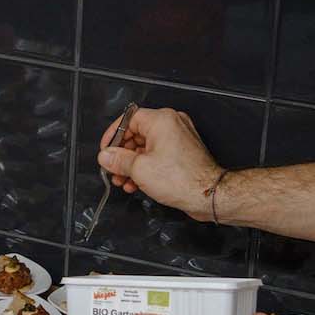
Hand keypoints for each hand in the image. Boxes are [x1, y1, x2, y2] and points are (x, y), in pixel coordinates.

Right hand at [96, 106, 220, 215]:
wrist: (208, 195)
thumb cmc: (183, 179)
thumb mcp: (139, 169)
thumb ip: (117, 160)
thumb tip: (106, 156)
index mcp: (161, 120)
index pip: (128, 119)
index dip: (114, 135)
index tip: (106, 150)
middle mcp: (172, 124)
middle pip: (136, 133)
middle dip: (122, 154)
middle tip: (113, 168)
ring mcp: (179, 138)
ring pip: (146, 146)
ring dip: (132, 164)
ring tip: (123, 180)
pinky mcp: (182, 152)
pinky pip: (157, 154)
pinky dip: (145, 166)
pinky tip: (136, 182)